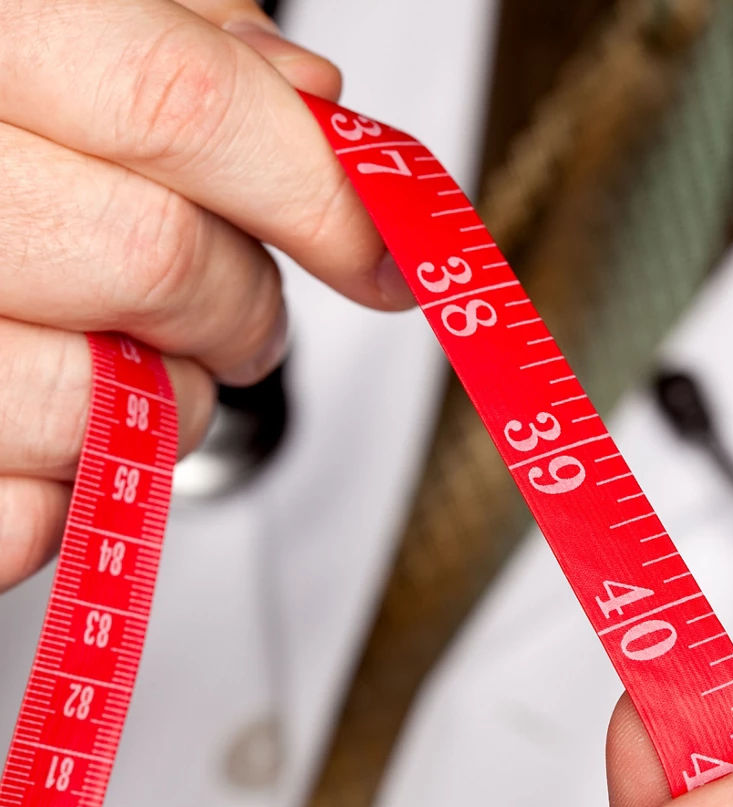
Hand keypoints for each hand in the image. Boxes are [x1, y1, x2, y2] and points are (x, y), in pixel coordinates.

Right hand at [0, 0, 413, 589]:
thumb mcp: (55, 10)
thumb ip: (179, 36)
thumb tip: (310, 95)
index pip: (179, 107)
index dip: (318, 193)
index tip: (382, 260)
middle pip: (155, 258)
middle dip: (243, 304)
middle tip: (240, 313)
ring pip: (96, 401)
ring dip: (172, 402)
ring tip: (139, 365)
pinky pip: (17, 517)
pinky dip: (79, 490)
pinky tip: (65, 423)